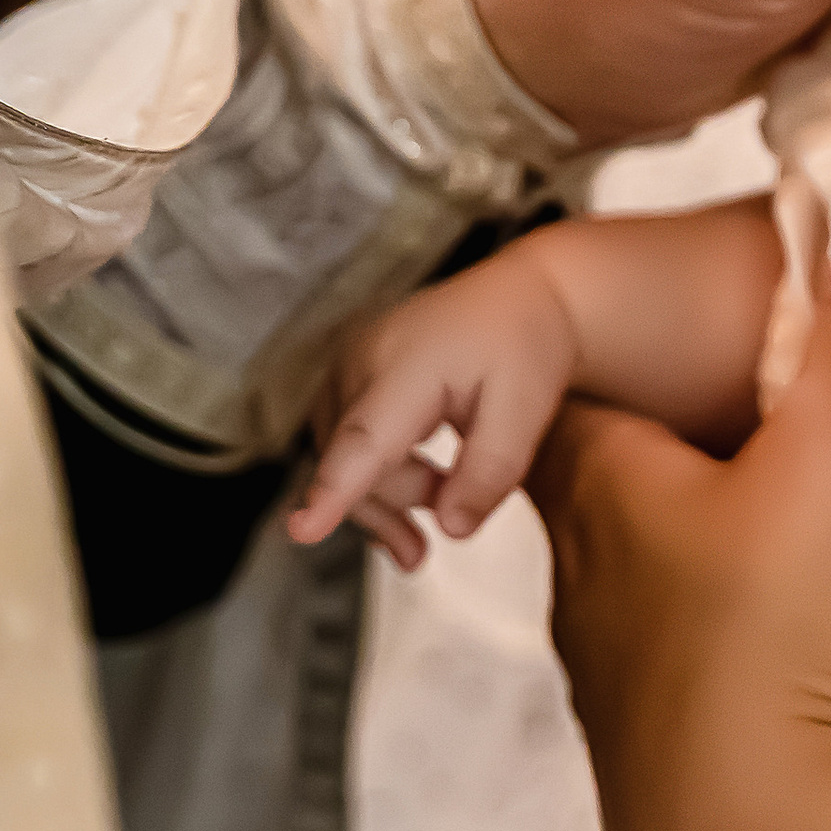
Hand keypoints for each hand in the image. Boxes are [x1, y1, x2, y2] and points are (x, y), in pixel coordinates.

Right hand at [291, 245, 581, 566]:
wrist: (516, 299)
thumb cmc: (522, 344)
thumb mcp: (527, 409)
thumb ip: (490, 472)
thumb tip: (452, 529)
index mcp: (408, 363)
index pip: (364, 439)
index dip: (334, 489)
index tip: (303, 531)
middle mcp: (360, 361)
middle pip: (353, 465)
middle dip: (399, 505)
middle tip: (458, 513)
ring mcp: (345, 369)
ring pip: (343, 463)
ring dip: (387, 500)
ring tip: (439, 514)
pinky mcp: (345, 382)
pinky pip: (344, 448)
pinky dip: (375, 480)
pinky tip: (416, 497)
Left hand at [529, 310, 830, 830]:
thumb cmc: (775, 637)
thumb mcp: (824, 459)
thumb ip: (830, 338)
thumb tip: (826, 219)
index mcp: (604, 493)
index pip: (577, 402)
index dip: (627, 370)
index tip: (685, 357)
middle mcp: (582, 583)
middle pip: (607, 497)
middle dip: (672, 465)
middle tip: (757, 444)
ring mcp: (608, 682)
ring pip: (640, 595)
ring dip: (699, 570)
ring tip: (791, 560)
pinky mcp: (648, 765)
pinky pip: (678, 680)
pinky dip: (720, 659)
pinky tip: (790, 674)